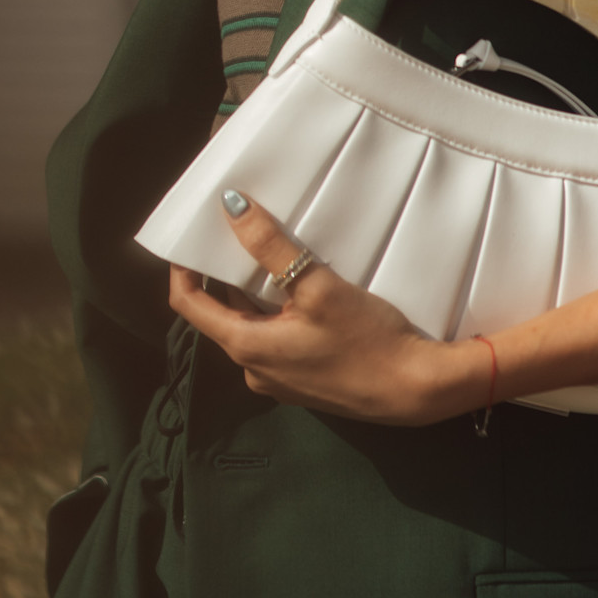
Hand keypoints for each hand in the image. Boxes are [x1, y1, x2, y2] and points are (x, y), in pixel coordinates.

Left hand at [168, 192, 488, 424]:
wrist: (415, 390)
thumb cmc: (366, 340)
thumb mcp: (318, 287)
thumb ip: (271, 247)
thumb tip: (232, 207)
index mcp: (247, 348)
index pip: (190, 305)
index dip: (182, 268)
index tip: (190, 234)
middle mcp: (255, 369)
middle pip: (222, 314)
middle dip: (223, 273)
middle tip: (234, 231)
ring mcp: (280, 379)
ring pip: (252, 325)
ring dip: (254, 290)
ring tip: (267, 249)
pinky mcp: (304, 381)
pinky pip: (276, 338)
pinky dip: (277, 309)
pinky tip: (300, 287)